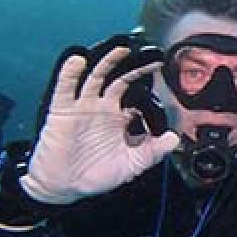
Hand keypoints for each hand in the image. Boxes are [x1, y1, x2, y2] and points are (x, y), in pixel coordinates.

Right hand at [21, 39, 179, 203]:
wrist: (64, 188)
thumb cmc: (96, 175)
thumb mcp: (132, 165)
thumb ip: (153, 152)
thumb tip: (174, 139)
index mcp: (119, 118)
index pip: (137, 93)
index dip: (149, 84)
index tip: (163, 72)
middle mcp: (102, 107)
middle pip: (119, 78)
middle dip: (134, 66)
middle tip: (151, 54)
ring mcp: (82, 106)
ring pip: (96, 77)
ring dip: (107, 61)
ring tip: (121, 48)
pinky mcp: (62, 111)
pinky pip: (66, 88)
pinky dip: (70, 72)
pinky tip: (78, 61)